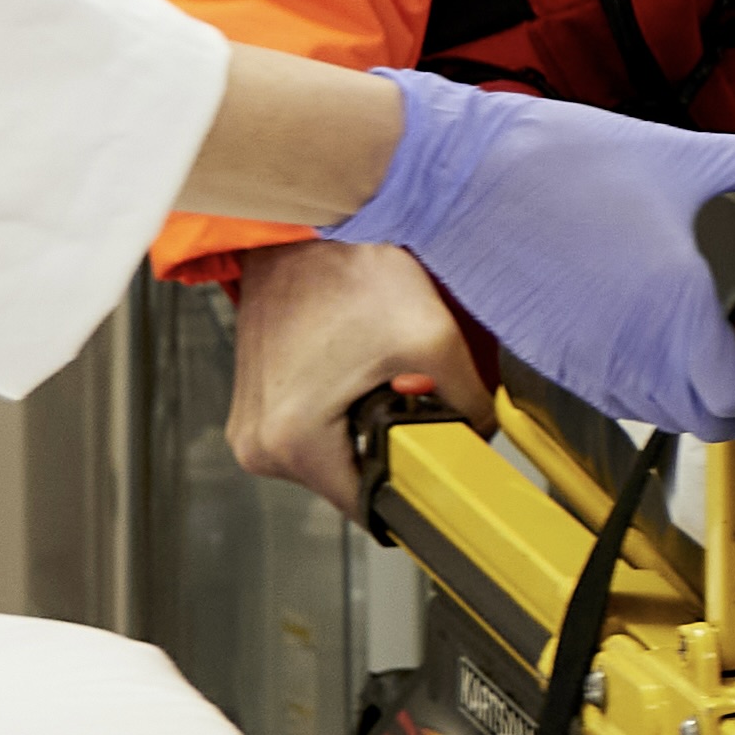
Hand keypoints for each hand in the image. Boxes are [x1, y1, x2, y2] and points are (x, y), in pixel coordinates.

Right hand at [230, 236, 482, 520]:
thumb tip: (485, 438)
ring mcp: (249, 425)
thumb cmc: (350, 272)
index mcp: (291, 441)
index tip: (441, 472)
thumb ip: (470, 405)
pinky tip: (357, 370)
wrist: (302, 228)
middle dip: (390, 449)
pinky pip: (312, 431)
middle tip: (413, 398)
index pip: (368, 506)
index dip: (414, 490)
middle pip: (350, 481)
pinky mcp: (255, 406)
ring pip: (333, 455)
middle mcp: (257, 444)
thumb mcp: (433, 340)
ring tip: (380, 374)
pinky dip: (342, 411)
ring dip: (366, 428)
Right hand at [318, 69, 734, 439]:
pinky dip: (660, 390)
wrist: (454, 175)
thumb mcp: (684, 157)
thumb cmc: (555, 164)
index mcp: (672, 311)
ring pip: (667, 416)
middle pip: (714, 421)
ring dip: (710, 402)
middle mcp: (630, 354)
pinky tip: (671, 346)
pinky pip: (622, 398)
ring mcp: (586, 365)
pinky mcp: (554, 360)